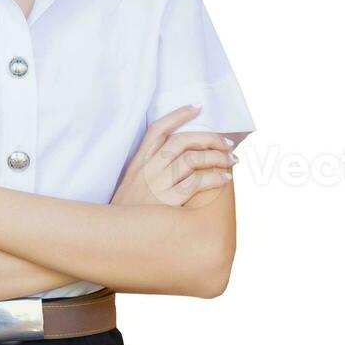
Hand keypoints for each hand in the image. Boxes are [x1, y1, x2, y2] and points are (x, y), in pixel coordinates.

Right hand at [111, 105, 234, 207]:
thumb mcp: (129, 186)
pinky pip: (197, 182)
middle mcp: (146, 169)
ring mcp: (157, 184)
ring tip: (231, 160)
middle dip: (208, 137)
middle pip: (181, 141)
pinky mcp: (168, 201)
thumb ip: (146, 171)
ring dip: (216, 156)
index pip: (157, 130)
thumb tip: (177, 159)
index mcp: (137, 163)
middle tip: (226, 142)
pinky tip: (224, 178)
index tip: (197, 107)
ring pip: (192, 158)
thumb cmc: (127, 214)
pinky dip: (215, 177)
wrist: (113, 237)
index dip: (178, 115)